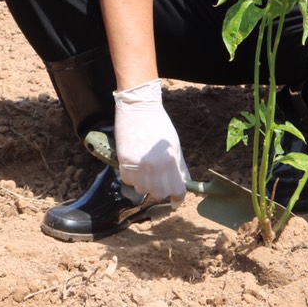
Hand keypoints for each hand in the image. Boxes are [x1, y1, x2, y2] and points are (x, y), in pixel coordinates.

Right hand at [113, 79, 189, 202]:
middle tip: (158, 180)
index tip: (175, 198)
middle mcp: (155, 167)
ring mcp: (138, 166)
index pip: (177, 191)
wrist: (138, 108)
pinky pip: (128, 181)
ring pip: (141, 190)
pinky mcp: (124, 162)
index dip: (177, 197)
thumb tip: (183, 184)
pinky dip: (131, 177)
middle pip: (158, 194)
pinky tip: (134, 165)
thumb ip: (179, 167)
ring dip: (144, 183)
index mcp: (170, 162)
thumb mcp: (175, 146)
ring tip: (145, 169)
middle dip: (159, 190)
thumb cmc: (159, 125)